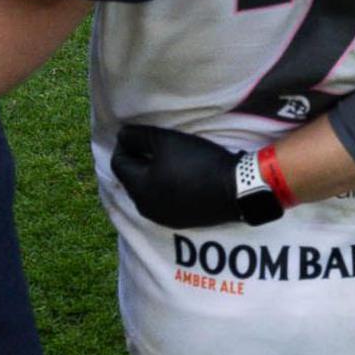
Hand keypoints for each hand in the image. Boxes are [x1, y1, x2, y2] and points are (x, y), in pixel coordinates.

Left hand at [110, 123, 260, 228]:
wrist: (236, 189)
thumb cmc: (198, 161)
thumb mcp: (166, 140)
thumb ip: (137, 136)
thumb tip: (121, 136)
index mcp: (138, 189)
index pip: (118, 163)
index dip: (125, 145)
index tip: (139, 133)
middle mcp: (145, 208)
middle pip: (132, 178)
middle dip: (138, 160)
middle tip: (155, 144)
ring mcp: (163, 218)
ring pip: (147, 191)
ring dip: (152, 174)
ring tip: (169, 159)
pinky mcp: (180, 221)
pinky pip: (162, 201)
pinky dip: (165, 188)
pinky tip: (182, 176)